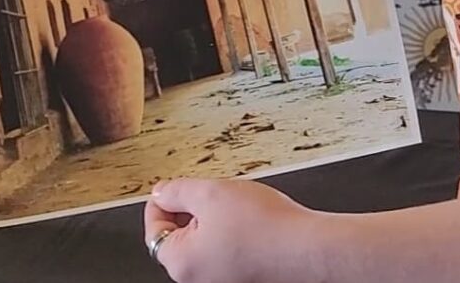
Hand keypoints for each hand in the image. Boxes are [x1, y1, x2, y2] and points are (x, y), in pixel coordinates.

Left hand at [144, 178, 318, 282]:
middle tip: (211, 190)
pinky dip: (230, 230)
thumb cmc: (263, 227)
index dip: (162, 200)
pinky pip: (223, 248)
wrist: (304, 246)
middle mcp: (195, 277)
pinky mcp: (239, 274)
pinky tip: (250, 218)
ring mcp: (218, 277)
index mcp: (180, 261)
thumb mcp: (211, 192)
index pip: (154, 227)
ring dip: (213, 217)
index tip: (169, 186)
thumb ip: (177, 190)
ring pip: (204, 239)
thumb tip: (161, 192)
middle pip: (179, 234)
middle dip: (192, 208)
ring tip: (237, 203)